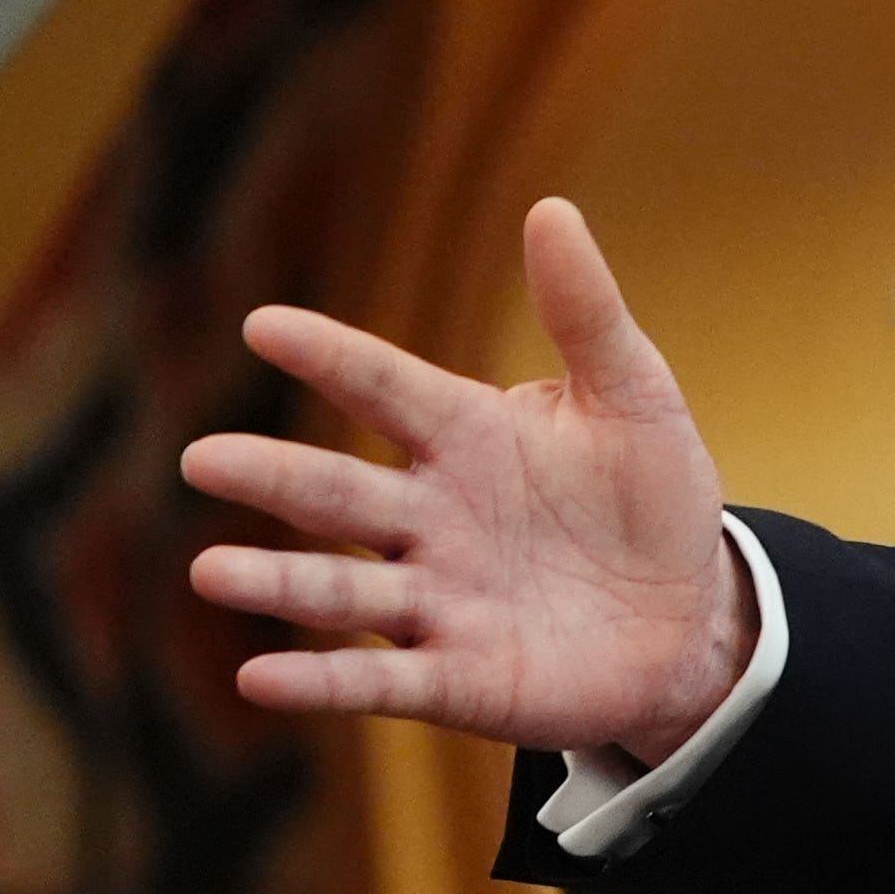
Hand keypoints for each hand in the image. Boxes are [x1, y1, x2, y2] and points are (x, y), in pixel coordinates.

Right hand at [183, 198, 756, 759]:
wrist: (694, 617)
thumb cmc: (653, 498)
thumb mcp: (636, 400)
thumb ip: (587, 316)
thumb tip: (553, 211)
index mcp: (465, 437)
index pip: (385, 388)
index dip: (331, 358)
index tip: (263, 326)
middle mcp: (431, 517)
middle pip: (338, 493)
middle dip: (274, 477)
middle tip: (201, 459)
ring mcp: (437, 600)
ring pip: (341, 589)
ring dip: (278, 582)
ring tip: (210, 571)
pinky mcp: (458, 677)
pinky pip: (379, 681)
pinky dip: (321, 682)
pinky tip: (257, 677)